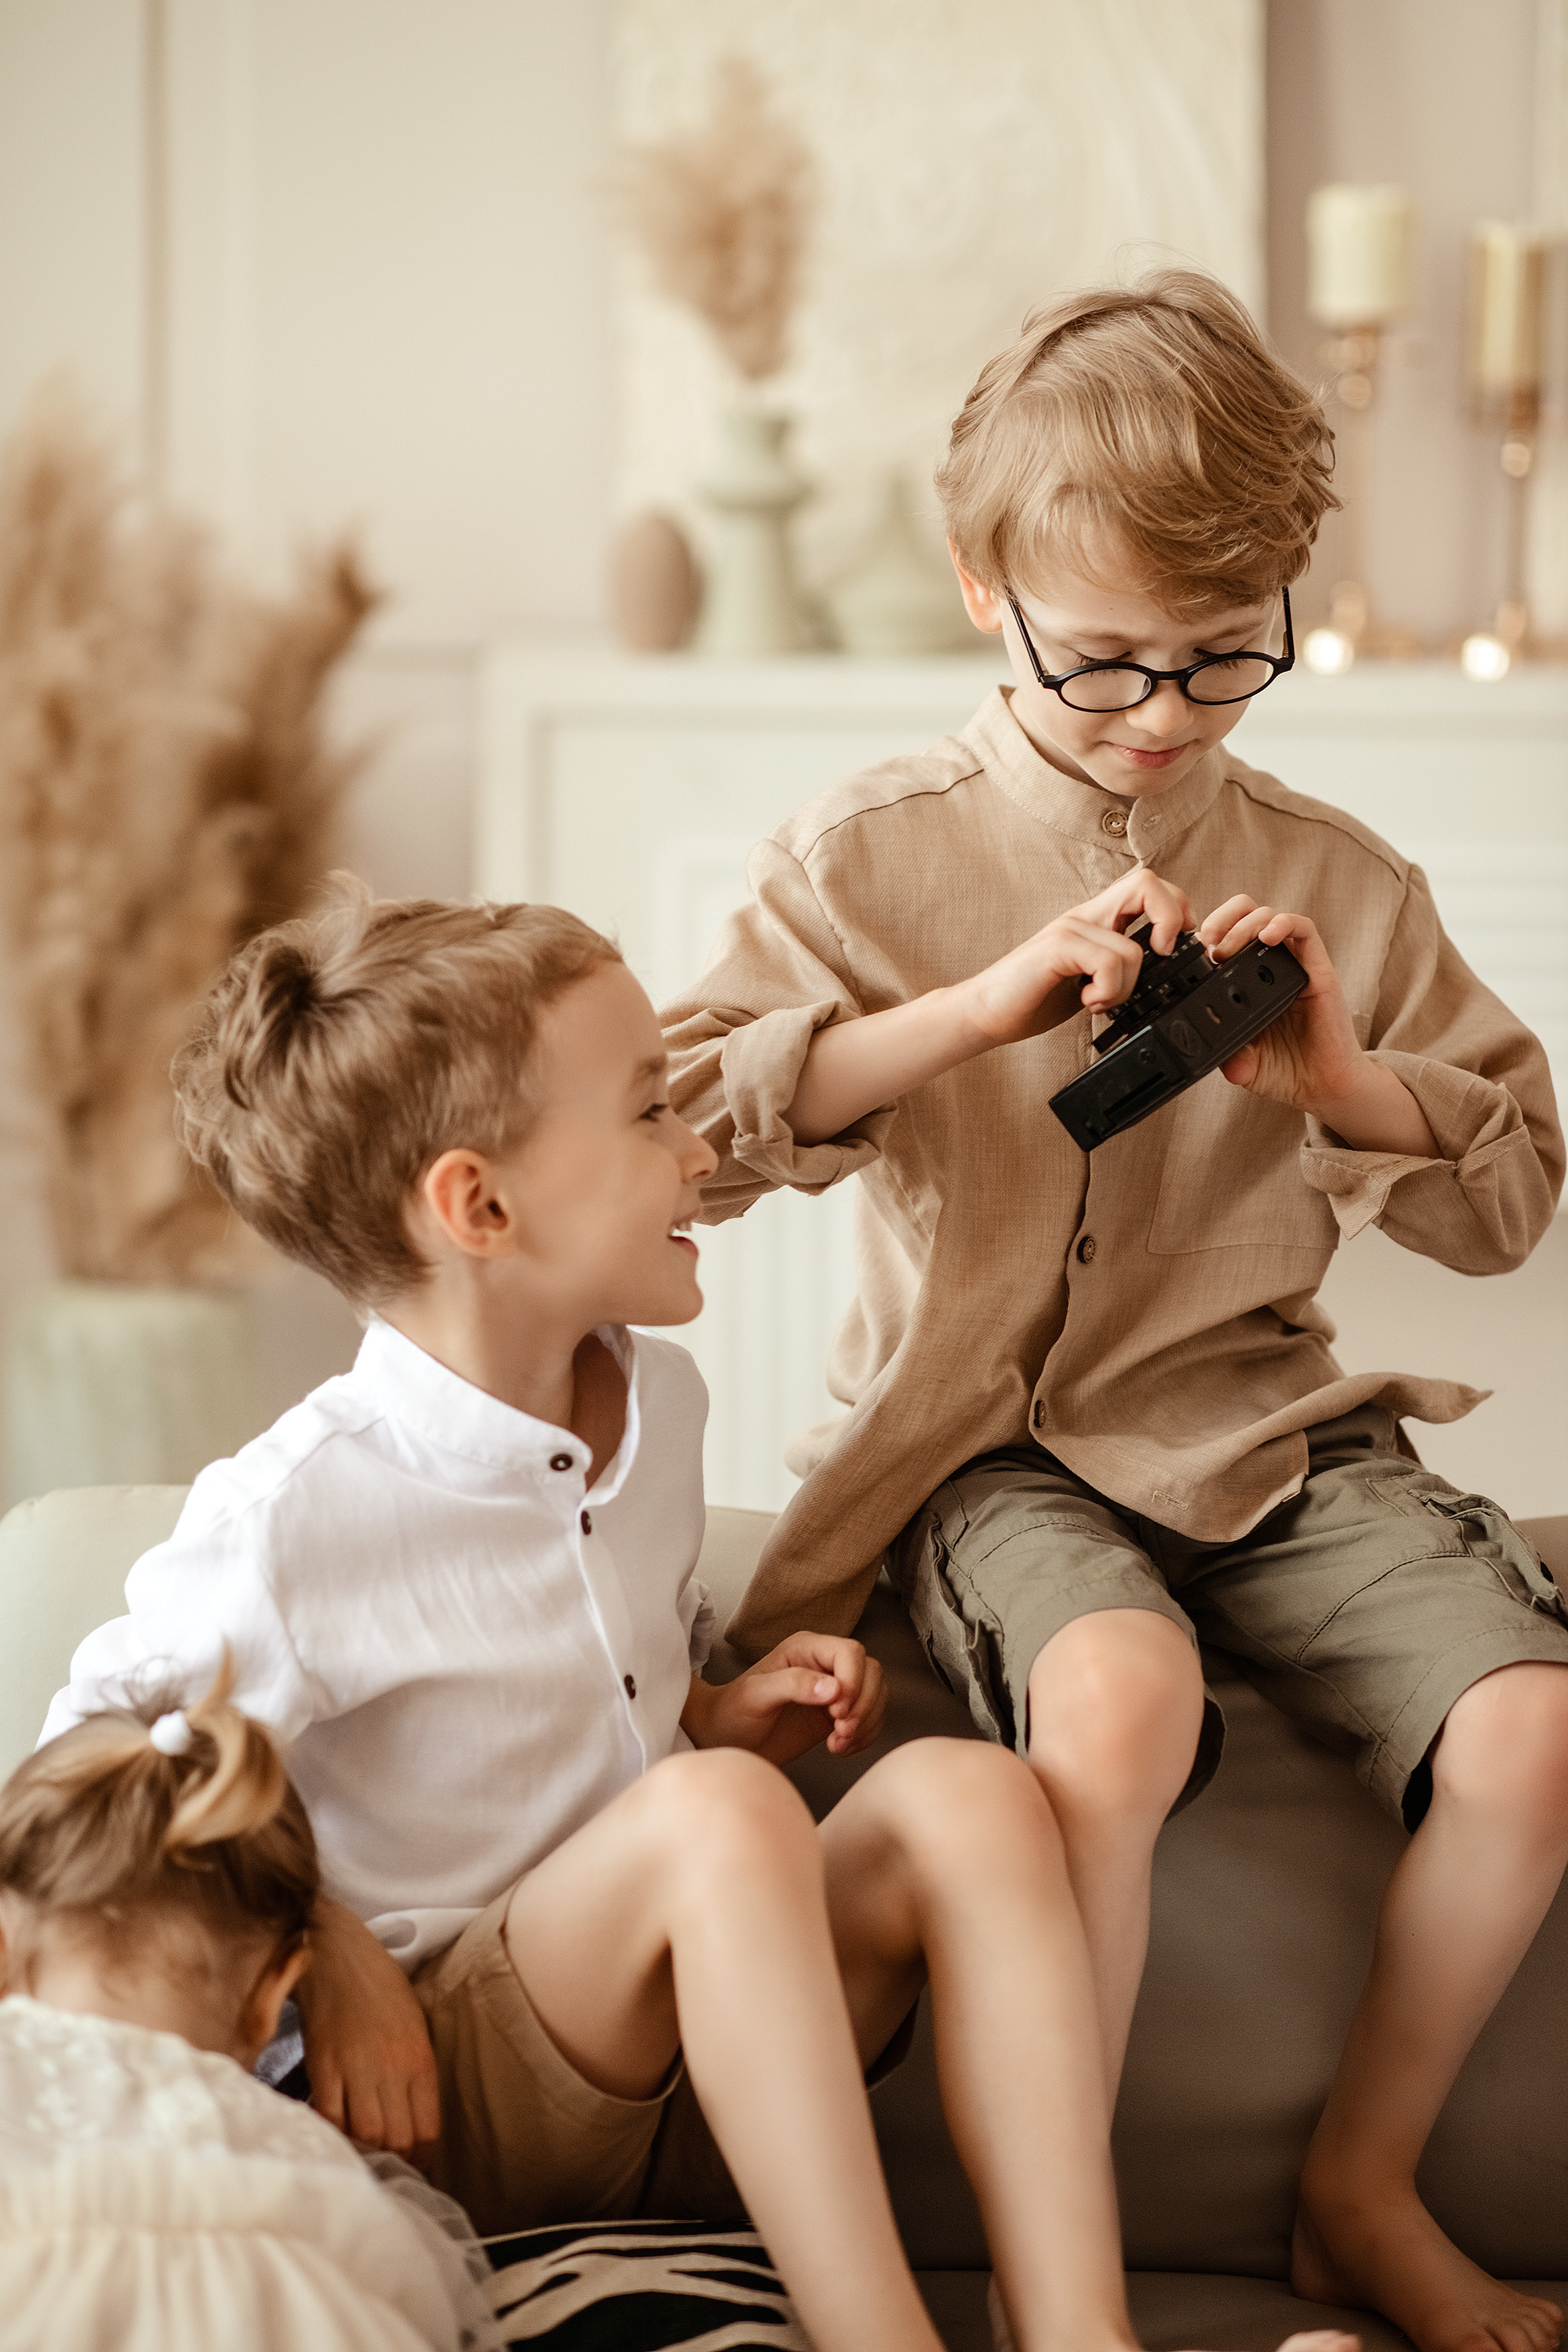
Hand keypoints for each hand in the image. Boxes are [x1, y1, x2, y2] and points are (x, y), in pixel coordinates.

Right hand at [294, 1898, 440, 2165]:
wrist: (335, 1951)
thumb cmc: (378, 1985)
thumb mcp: (414, 2023)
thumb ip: (415, 2070)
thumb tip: (413, 2119)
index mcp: (420, 2057)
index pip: (427, 2129)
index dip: (420, 2157)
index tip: (412, 2163)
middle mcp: (392, 2066)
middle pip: (397, 2139)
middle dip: (393, 2159)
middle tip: (384, 2163)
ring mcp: (356, 2066)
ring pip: (364, 2134)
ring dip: (362, 2151)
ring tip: (359, 2154)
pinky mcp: (322, 2064)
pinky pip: (328, 2116)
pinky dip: (331, 2132)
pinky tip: (332, 2135)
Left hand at [683, 1635, 887, 1766]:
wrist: (726, 1742)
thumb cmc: (732, 1713)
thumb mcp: (755, 1696)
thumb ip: (792, 1685)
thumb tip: (834, 1688)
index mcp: (805, 1649)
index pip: (850, 1653)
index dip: (853, 1682)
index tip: (837, 1712)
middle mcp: (823, 1664)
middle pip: (871, 1672)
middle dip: (863, 1705)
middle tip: (840, 1731)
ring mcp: (833, 1690)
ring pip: (876, 1694)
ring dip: (866, 1722)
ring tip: (838, 1743)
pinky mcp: (837, 1715)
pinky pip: (870, 1718)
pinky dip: (865, 1736)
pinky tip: (840, 1748)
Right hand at [788, 867, 1192, 1144]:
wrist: (985, 1013)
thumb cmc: (1034, 998)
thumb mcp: (1091, 979)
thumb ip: (1119, 968)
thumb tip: (1163, 974)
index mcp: (1098, 920)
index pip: (1151, 887)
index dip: (1176, 911)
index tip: (1175, 951)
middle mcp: (1086, 916)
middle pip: (1148, 882)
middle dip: (1173, 921)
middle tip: (1164, 958)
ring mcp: (1070, 928)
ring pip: (1132, 946)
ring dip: (1127, 986)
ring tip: (1102, 1001)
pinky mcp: (1057, 947)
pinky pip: (1107, 961)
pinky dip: (1108, 990)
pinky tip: (1089, 1003)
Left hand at [1200, 897, 1436, 1155]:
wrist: (1323, 1086)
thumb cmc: (1285, 1071)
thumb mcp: (1240, 1063)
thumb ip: (1222, 1049)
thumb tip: (1201, 1039)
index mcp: (1247, 983)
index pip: (1223, 937)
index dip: (1204, 936)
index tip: (1189, 955)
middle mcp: (1269, 967)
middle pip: (1243, 914)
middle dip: (1219, 919)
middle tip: (1206, 946)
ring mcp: (1294, 965)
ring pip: (1268, 916)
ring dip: (1243, 923)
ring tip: (1227, 951)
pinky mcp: (1318, 968)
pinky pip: (1304, 930)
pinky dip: (1284, 923)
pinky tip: (1268, 936)